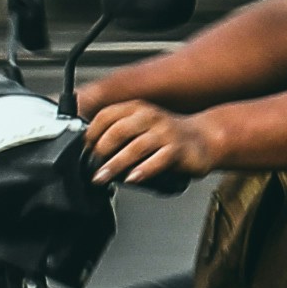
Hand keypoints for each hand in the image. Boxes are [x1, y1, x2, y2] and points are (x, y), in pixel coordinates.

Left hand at [85, 97, 228, 190]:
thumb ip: (119, 136)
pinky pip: (158, 159)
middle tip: (92, 166)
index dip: (92, 133)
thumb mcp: (140, 128)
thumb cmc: (167, 137)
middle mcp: (150, 117)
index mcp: (137, 109)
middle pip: (118, 131)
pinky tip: (132, 179)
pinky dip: (143, 170)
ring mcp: (165, 132)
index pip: (107, 116)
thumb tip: (91, 154)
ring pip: (136, 147)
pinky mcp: (178, 149)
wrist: (203, 139)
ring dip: (116, 164)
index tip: (83, 150)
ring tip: (103, 177)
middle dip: (101, 150)